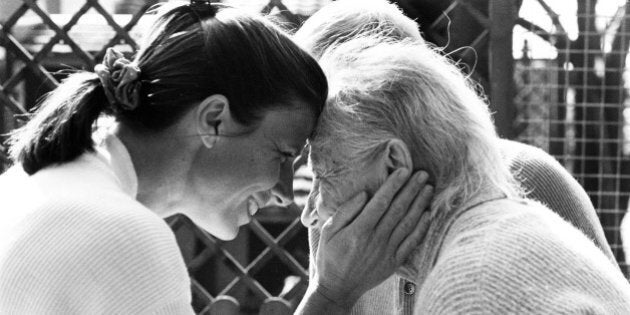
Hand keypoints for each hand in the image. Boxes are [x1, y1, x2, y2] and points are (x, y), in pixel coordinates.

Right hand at [312, 168, 432, 309]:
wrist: (338, 288)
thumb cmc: (330, 256)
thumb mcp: (328, 231)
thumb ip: (346, 211)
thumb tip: (364, 194)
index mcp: (359, 230)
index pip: (381, 202)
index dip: (394, 185)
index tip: (404, 171)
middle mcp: (376, 239)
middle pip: (398, 209)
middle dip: (412, 189)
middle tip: (422, 174)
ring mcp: (387, 251)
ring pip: (408, 223)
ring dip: (420, 204)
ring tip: (428, 188)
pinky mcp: (394, 262)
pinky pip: (411, 242)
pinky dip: (421, 228)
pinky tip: (427, 215)